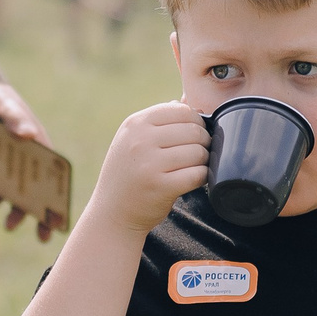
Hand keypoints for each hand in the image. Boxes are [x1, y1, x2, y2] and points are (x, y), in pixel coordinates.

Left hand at [0, 83, 64, 240]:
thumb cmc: (0, 100)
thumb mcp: (6, 105)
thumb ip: (15, 118)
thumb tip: (28, 134)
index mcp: (42, 146)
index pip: (55, 177)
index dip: (59, 199)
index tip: (61, 220)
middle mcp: (31, 160)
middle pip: (39, 191)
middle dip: (41, 214)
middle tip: (42, 237)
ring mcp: (13, 165)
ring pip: (19, 194)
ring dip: (17, 212)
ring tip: (9, 227)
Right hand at [83, 102, 211, 236]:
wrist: (112, 213)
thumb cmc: (128, 174)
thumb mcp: (132, 140)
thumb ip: (157, 121)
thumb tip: (184, 103)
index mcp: (135, 124)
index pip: (181, 111)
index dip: (196, 122)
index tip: (194, 135)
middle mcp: (141, 140)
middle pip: (193, 130)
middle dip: (204, 141)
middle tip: (199, 153)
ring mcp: (150, 164)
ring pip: (198, 152)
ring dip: (205, 160)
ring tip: (196, 166)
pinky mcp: (161, 187)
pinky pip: (197, 174)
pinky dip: (203, 176)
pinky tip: (196, 179)